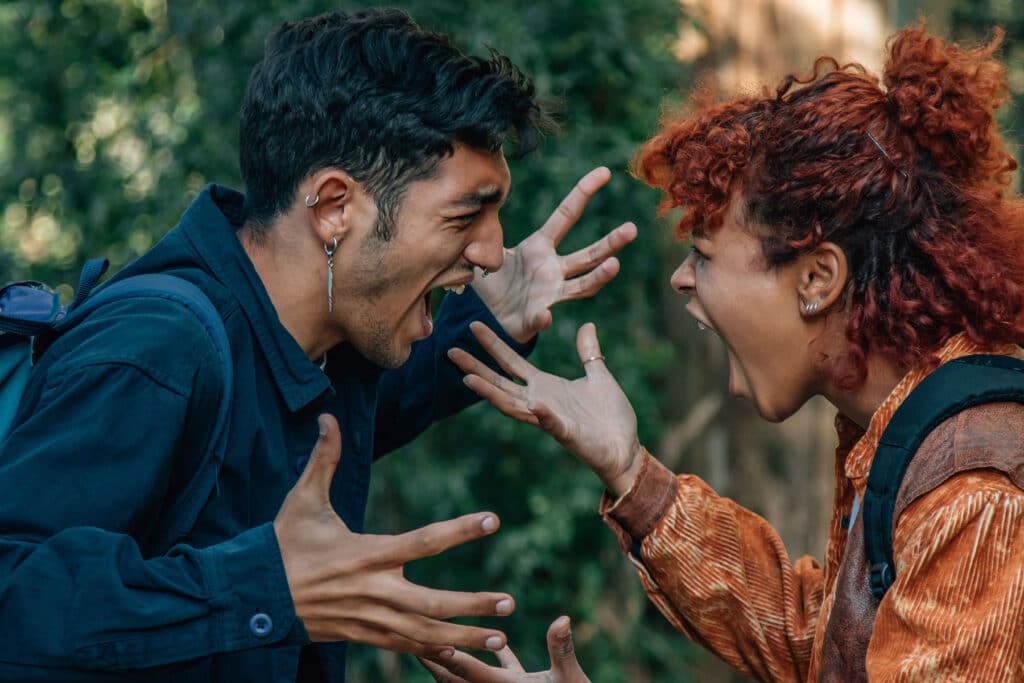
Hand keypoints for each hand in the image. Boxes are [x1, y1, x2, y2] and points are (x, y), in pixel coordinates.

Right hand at [274, 414, 513, 655]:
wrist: (254, 598)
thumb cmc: (282, 545)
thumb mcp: (302, 500)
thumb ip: (323, 459)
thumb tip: (328, 417)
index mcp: (366, 554)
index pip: (423, 541)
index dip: (460, 530)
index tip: (493, 520)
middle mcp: (374, 590)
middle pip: (433, 602)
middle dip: (474, 606)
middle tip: (510, 604)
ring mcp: (370, 619)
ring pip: (425, 634)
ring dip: (465, 638)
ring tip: (503, 641)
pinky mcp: (363, 636)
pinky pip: (405, 648)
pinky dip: (434, 653)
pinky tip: (462, 655)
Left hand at [419, 616, 590, 682]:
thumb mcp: (572, 679)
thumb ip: (562, 649)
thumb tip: (562, 619)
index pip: (466, 668)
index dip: (442, 651)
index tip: (419, 634)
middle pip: (456, 678)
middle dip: (434, 660)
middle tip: (408, 639)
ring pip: (473, 678)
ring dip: (455, 662)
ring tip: (438, 643)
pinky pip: (503, 673)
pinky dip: (496, 660)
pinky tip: (498, 645)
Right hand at [448, 321, 641, 496]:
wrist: (626, 449)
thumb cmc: (611, 417)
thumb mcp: (598, 375)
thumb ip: (588, 352)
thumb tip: (587, 325)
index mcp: (546, 387)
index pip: (512, 363)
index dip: (493, 345)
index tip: (474, 326)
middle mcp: (540, 402)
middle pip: (500, 382)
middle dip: (477, 367)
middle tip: (451, 351)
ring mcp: (550, 419)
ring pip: (513, 405)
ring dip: (491, 392)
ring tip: (468, 379)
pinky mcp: (566, 434)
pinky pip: (552, 423)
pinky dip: (543, 414)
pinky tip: (535, 404)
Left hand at [473, 167, 636, 343]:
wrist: (488, 314)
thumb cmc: (494, 278)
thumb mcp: (487, 249)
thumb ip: (486, 234)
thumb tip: (478, 213)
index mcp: (540, 246)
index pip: (566, 215)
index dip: (583, 193)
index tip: (604, 172)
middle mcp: (553, 269)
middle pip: (588, 255)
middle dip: (611, 243)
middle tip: (632, 229)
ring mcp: (549, 294)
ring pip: (582, 285)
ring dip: (599, 276)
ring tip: (615, 265)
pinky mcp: (535, 317)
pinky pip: (539, 318)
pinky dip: (541, 318)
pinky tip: (544, 316)